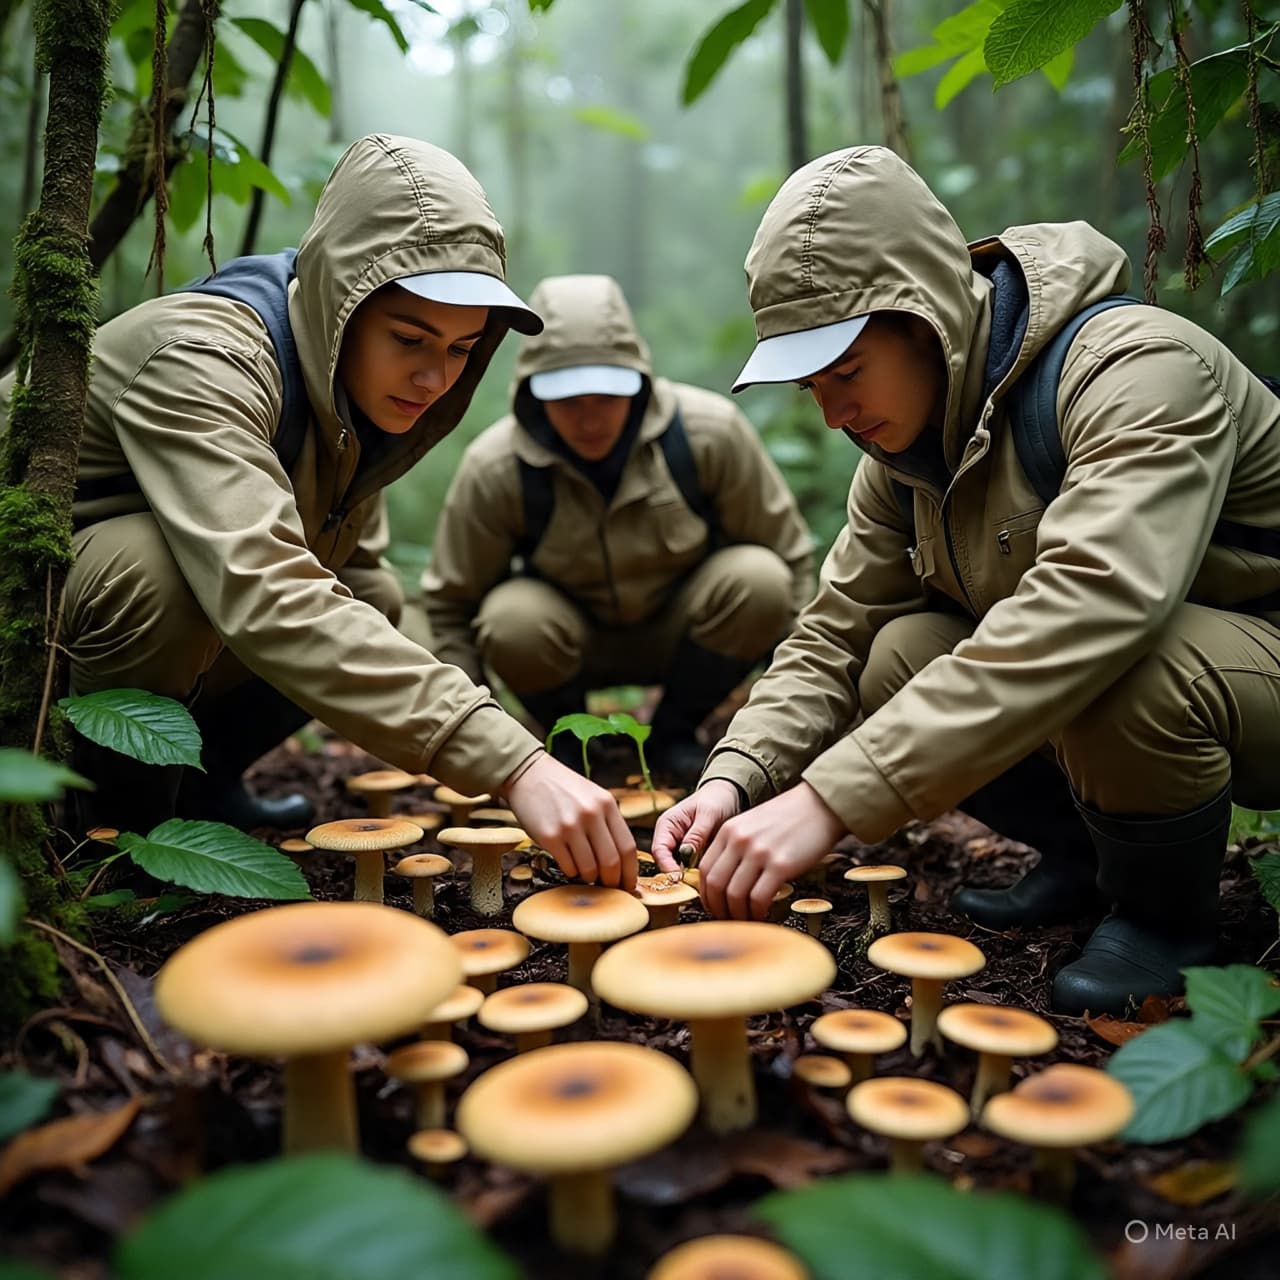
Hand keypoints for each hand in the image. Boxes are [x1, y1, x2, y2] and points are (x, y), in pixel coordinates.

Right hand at [503, 753, 636, 890]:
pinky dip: (573, 872)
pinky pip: (569, 867)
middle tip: (610, 887)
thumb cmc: (562, 788)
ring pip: (590, 868)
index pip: (628, 847)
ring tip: (588, 875)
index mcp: (607, 804)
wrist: (529, 774)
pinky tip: (571, 865)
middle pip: (611, 862)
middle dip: (612, 881)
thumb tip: (621, 858)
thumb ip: (608, 822)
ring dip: (591, 878)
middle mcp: (591, 815)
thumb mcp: (593, 796)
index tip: (629, 884)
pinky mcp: (550, 836)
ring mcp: (570, 826)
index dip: (630, 872)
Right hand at [650, 779, 741, 873]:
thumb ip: (697, 834)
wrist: (728, 796)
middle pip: (666, 863)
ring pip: (680, 869)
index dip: (667, 866)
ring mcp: (681, 848)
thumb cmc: (716, 799)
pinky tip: (710, 875)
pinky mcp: (694, 855)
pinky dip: (699, 874)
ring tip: (705, 879)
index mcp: (667, 825)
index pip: (659, 850)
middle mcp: (670, 838)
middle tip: (695, 883)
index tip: (680, 876)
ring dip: (690, 876)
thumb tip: (686, 854)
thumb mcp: (708, 814)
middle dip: (678, 874)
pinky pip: (692, 869)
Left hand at [699, 783, 846, 920]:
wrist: (820, 805)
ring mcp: (759, 852)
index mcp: (728, 830)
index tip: (714, 905)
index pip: (704, 869)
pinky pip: (758, 898)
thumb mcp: (751, 824)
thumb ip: (735, 846)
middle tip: (727, 919)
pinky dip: (756, 912)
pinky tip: (762, 914)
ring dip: (737, 914)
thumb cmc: (789, 817)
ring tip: (746, 920)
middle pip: (715, 884)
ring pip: (734, 895)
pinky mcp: (780, 865)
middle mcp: (739, 840)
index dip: (706, 894)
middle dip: (718, 908)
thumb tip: (725, 880)